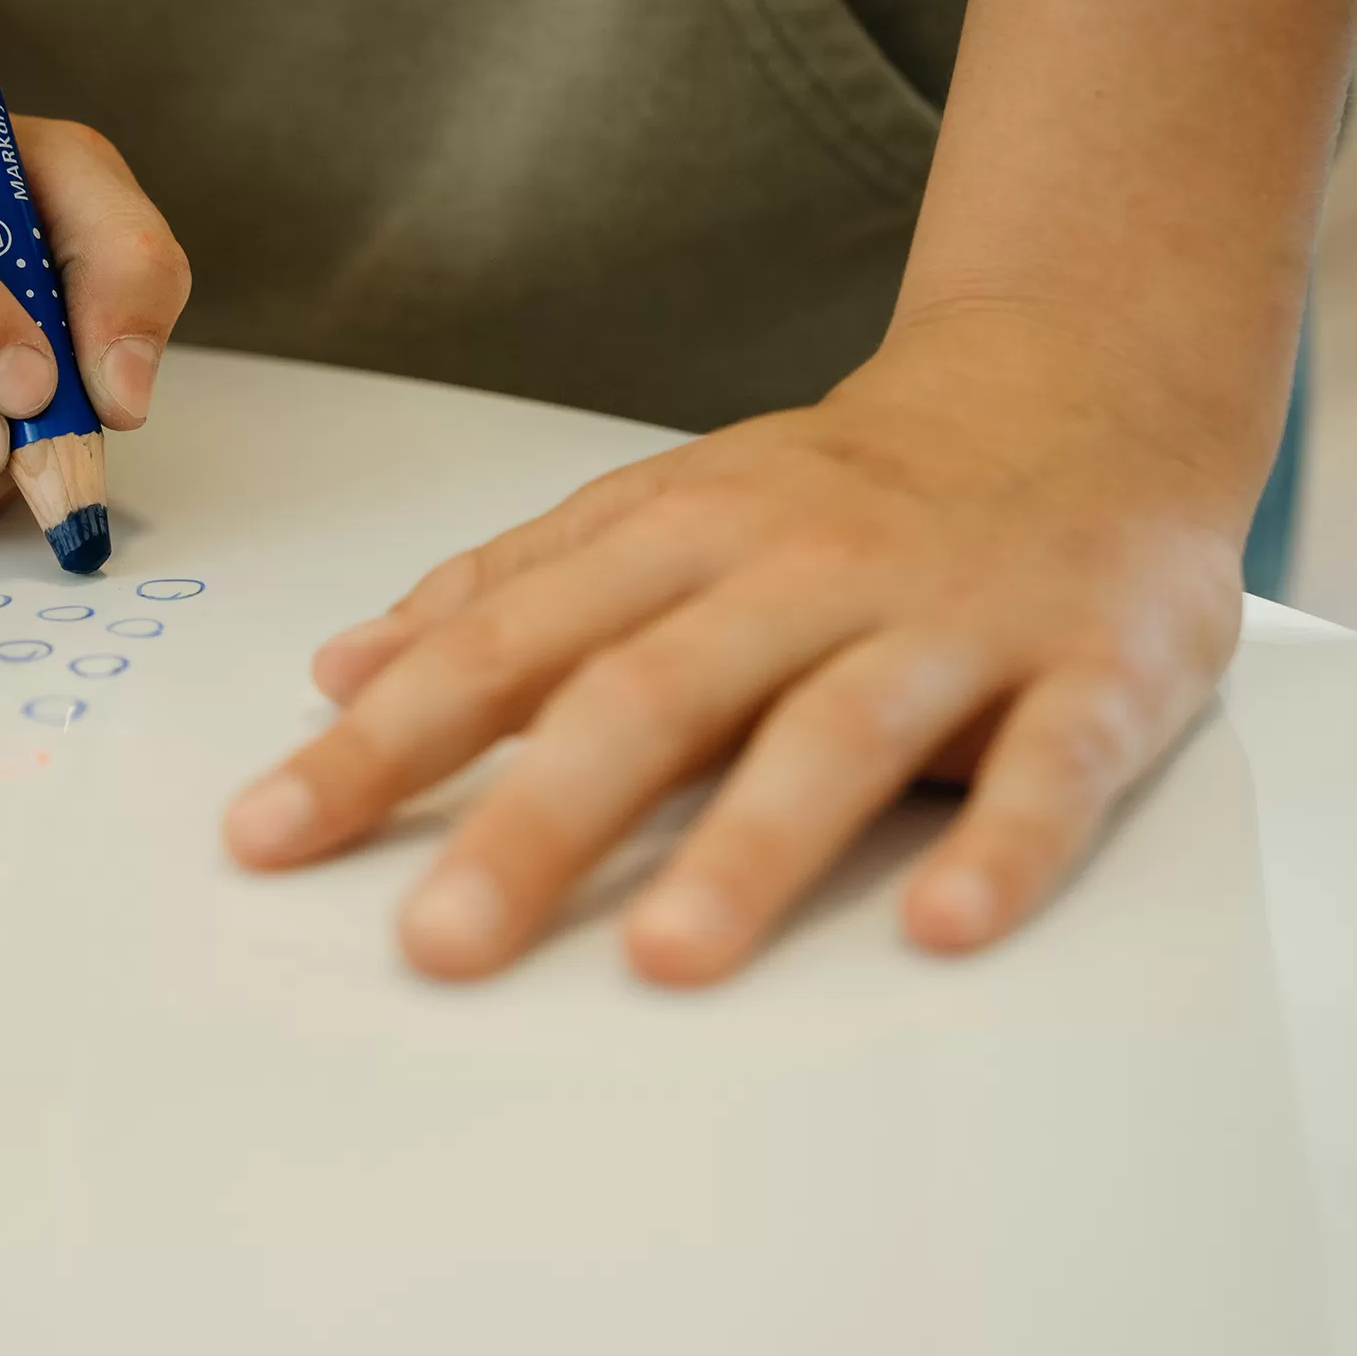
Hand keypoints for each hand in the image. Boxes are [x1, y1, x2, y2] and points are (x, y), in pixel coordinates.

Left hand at [223, 312, 1253, 984]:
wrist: (1074, 395)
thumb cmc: (839, 486)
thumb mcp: (657, 512)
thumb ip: (503, 591)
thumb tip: (340, 669)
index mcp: (679, 536)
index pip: (504, 647)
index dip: (381, 743)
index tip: (268, 835)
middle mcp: (796, 572)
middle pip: (648, 694)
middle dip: (536, 819)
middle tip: (438, 942)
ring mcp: (943, 621)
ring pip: (836, 730)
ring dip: (749, 845)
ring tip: (663, 959)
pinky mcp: (1088, 670)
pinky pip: (1048, 764)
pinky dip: (1002, 843)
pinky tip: (942, 928)